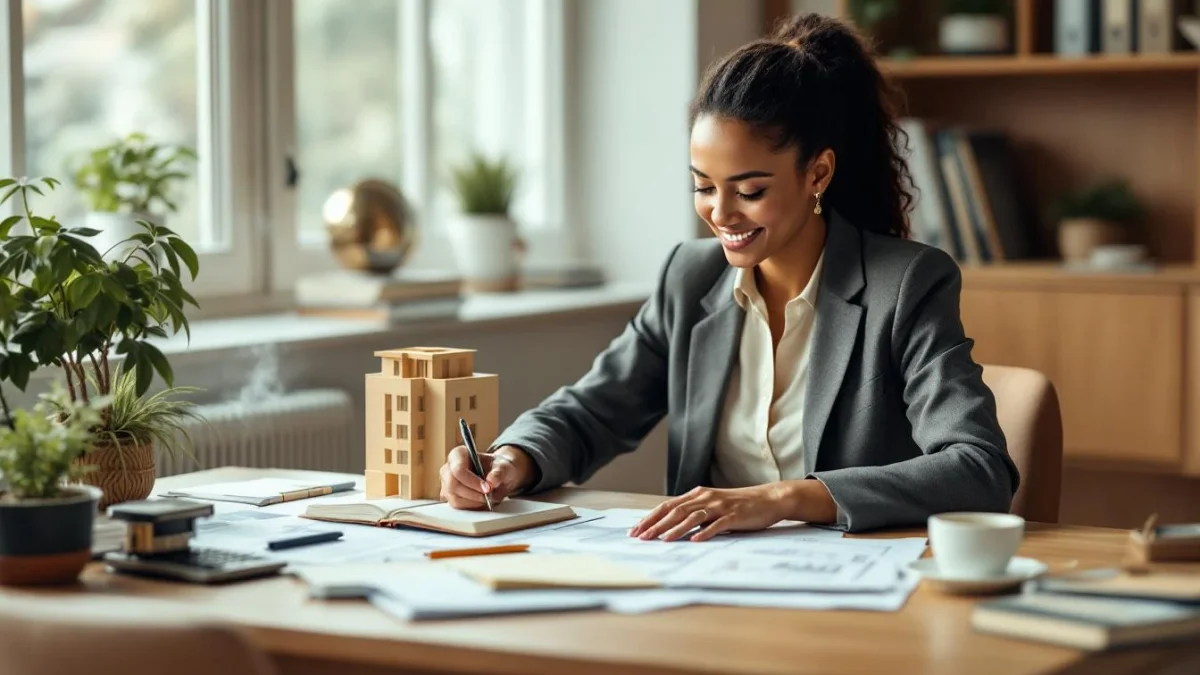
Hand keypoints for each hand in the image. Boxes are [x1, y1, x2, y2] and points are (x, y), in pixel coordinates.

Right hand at [439, 444, 536, 508]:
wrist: (498, 475)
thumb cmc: (498, 467)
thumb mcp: (504, 467)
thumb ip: (499, 472)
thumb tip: (491, 481)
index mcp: (459, 454)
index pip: (457, 469)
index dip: (472, 481)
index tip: (487, 488)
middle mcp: (448, 468)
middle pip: (453, 485)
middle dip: (473, 494)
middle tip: (488, 495)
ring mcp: (446, 483)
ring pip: (454, 498)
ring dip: (473, 502)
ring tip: (486, 498)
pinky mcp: (450, 496)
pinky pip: (457, 506)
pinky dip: (471, 507)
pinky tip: (480, 501)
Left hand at [628, 480, 836, 541]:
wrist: (768, 498)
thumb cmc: (739, 505)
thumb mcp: (713, 505)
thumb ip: (694, 512)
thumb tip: (671, 525)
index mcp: (697, 495)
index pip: (667, 506)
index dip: (650, 517)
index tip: (635, 530)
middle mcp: (705, 498)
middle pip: (675, 511)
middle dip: (656, 525)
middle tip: (641, 537)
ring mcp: (719, 506)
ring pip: (692, 517)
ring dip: (675, 529)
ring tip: (662, 540)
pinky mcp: (734, 515)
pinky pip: (716, 525)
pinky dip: (704, 532)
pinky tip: (694, 540)